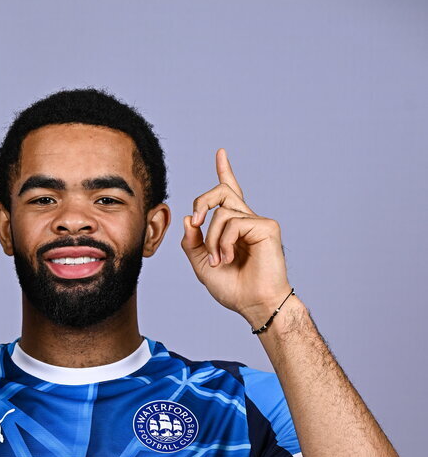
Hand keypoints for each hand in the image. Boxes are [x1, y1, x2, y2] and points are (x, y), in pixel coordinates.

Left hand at [180, 149, 291, 328]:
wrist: (253, 303)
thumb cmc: (233, 289)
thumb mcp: (201, 265)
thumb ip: (192, 242)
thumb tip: (189, 218)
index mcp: (233, 228)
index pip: (228, 194)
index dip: (225, 172)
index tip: (221, 153)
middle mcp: (246, 221)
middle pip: (221, 192)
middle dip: (203, 200)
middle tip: (196, 220)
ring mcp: (257, 222)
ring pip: (222, 212)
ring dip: (211, 239)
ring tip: (218, 260)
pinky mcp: (266, 226)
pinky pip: (233, 223)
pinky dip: (224, 242)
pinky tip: (229, 258)